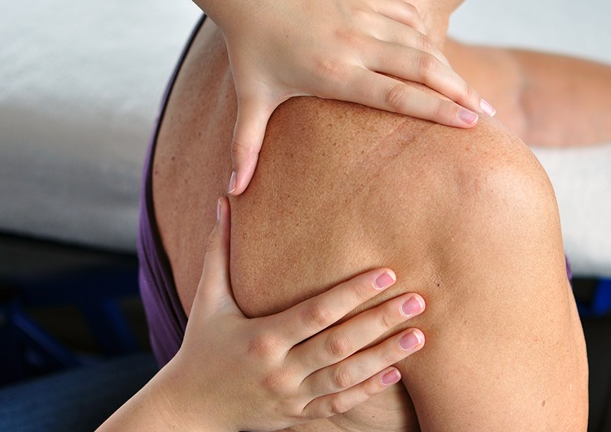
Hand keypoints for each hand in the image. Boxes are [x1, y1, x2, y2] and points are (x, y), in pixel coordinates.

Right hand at [157, 198, 425, 430]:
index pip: (316, 312)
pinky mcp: (299, 414)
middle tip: (417, 300)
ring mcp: (291, 396)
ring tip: (418, 336)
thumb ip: (219, 250)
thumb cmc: (201, 346)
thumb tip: (223, 199)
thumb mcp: (207, 300)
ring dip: (385, 356)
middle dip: (380, 322)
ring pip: (346, 377)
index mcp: (262, 337)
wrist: (191, 408)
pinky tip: (397, 370)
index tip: (386, 273)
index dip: (352, 293)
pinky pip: (339, 404)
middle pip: (339, 344)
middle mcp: (280, 369)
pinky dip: (369, 389)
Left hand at [221, 0, 493, 194]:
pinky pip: (410, 19)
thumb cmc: (250, 46)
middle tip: (489, 114)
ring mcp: (364, 16)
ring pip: (422, 43)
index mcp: (334, 72)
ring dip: (451, 68)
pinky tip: (440, 60)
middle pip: (423, 69)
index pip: (398, 94)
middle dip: (461, 92)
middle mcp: (356, 43)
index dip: (438, 109)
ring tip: (473, 93)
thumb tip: (230, 192)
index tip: (471, 123)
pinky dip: (429, 39)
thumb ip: (245, 147)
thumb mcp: (250, 100)